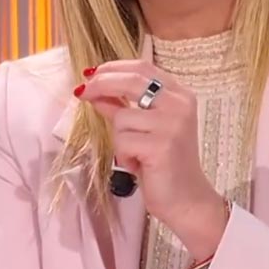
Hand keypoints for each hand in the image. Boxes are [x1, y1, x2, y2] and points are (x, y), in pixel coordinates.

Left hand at [75, 60, 227, 260]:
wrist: (187, 200)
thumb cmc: (165, 165)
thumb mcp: (143, 129)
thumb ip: (122, 106)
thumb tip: (95, 90)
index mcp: (179, 95)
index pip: (143, 68)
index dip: (113, 68)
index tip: (91, 74)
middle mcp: (179, 104)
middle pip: (131, 80)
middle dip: (101, 84)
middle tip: (82, 93)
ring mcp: (172, 124)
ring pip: (122, 117)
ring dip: (119, 138)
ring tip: (134, 155)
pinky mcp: (162, 145)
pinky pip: (123, 140)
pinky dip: (124, 155)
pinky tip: (139, 166)